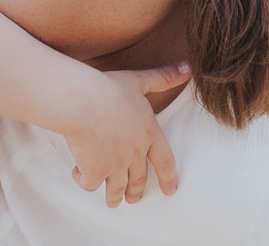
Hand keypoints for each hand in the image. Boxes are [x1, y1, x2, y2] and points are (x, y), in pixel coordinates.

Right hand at [63, 61, 190, 206]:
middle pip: (138, 179)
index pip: (165, 161)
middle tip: (134, 199)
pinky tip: (79, 174)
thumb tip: (189, 67)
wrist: (83, 102)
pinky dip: (85, 181)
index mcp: (149, 134)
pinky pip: (91, 184)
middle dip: (136, 191)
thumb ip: (165, 77)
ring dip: (115, 196)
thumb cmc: (110, 88)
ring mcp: (114, 165)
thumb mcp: (140, 80)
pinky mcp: (93, 171)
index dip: (170, 177)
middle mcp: (135, 154)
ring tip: (113, 201)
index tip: (171, 190)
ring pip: (116, 187)